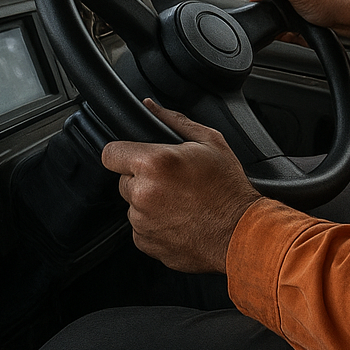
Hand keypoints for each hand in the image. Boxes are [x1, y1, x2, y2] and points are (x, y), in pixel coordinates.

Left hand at [101, 100, 260, 273]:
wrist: (239, 232)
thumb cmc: (228, 187)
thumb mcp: (209, 141)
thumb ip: (174, 120)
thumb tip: (150, 107)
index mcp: (154, 164)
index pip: (111, 153)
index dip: (123, 152)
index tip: (135, 156)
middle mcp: (143, 194)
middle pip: (124, 180)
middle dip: (143, 177)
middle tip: (173, 179)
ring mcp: (142, 222)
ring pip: (134, 204)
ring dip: (149, 201)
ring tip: (181, 200)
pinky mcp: (145, 243)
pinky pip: (141, 226)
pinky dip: (155, 222)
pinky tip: (180, 217)